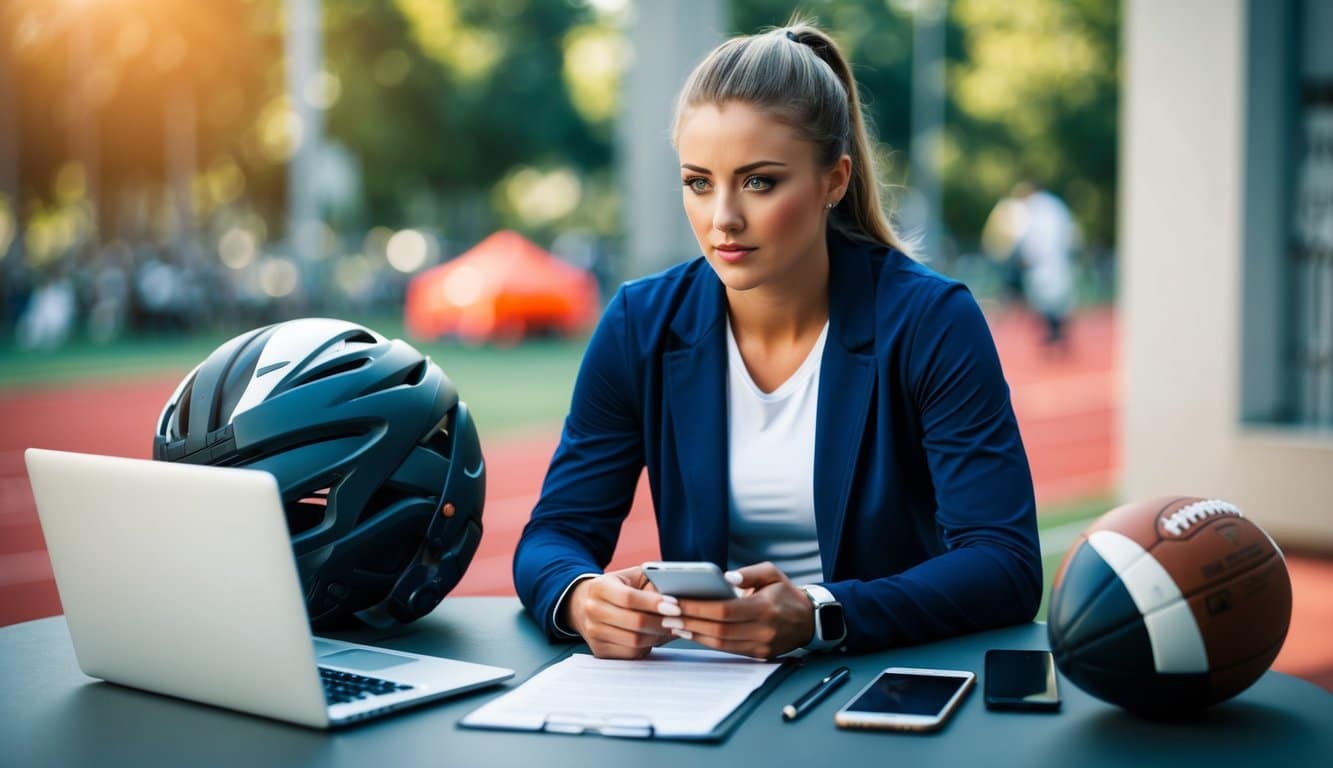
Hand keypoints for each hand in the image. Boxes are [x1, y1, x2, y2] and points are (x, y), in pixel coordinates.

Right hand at [563, 566, 675, 659]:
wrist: (586, 604)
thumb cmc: (618, 588)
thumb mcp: (632, 577)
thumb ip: (651, 584)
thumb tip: (674, 602)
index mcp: (600, 587)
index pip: (629, 598)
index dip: (654, 603)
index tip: (675, 606)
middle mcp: (592, 610)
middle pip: (634, 622)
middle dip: (662, 623)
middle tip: (681, 621)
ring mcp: (593, 633)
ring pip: (635, 641)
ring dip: (658, 636)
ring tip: (672, 629)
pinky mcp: (599, 650)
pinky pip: (631, 654)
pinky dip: (648, 647)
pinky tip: (655, 637)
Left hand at [668, 562, 814, 659]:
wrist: (810, 620)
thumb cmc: (785, 592)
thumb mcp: (772, 573)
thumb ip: (749, 573)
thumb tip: (725, 578)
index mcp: (765, 607)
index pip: (724, 610)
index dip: (696, 608)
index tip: (674, 602)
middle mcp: (763, 630)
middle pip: (718, 629)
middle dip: (689, 621)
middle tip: (666, 613)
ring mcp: (761, 646)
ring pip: (720, 643)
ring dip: (693, 634)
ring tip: (673, 623)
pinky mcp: (758, 655)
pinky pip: (727, 650)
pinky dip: (706, 642)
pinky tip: (691, 632)